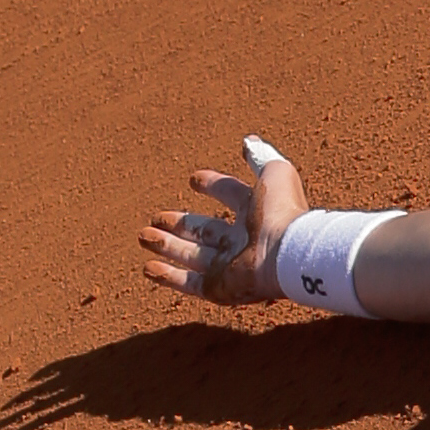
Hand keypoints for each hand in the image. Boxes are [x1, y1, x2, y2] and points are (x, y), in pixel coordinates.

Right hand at [141, 141, 304, 306]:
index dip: (212, 185)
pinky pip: (189, 283)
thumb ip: (260, 158)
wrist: (287, 253)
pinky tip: (147, 268)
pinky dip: (168, 276)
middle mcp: (241, 240)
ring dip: (166, 246)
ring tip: (143, 236)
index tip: (194, 180)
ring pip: (190, 255)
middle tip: (157, 216)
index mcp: (255, 211)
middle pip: (204, 230)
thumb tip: (247, 141)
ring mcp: (228, 266)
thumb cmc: (282, 212)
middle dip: (180, 223)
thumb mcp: (274, 174)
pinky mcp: (218, 288)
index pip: (229, 194)